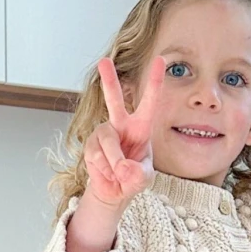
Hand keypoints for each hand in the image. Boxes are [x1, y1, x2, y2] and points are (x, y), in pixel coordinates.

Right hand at [83, 56, 166, 207]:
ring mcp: (103, 133)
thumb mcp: (144, 178)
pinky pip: (97, 157)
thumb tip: (123, 168)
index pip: (150, 102)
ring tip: (118, 175)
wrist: (113, 191)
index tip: (160, 60)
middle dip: (109, 81)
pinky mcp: (90, 145)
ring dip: (115, 163)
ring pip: (109, 143)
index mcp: (140, 126)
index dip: (154, 82)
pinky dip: (105, 171)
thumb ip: (139, 174)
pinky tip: (108, 175)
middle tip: (104, 61)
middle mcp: (120, 124)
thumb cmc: (133, 178)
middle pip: (114, 99)